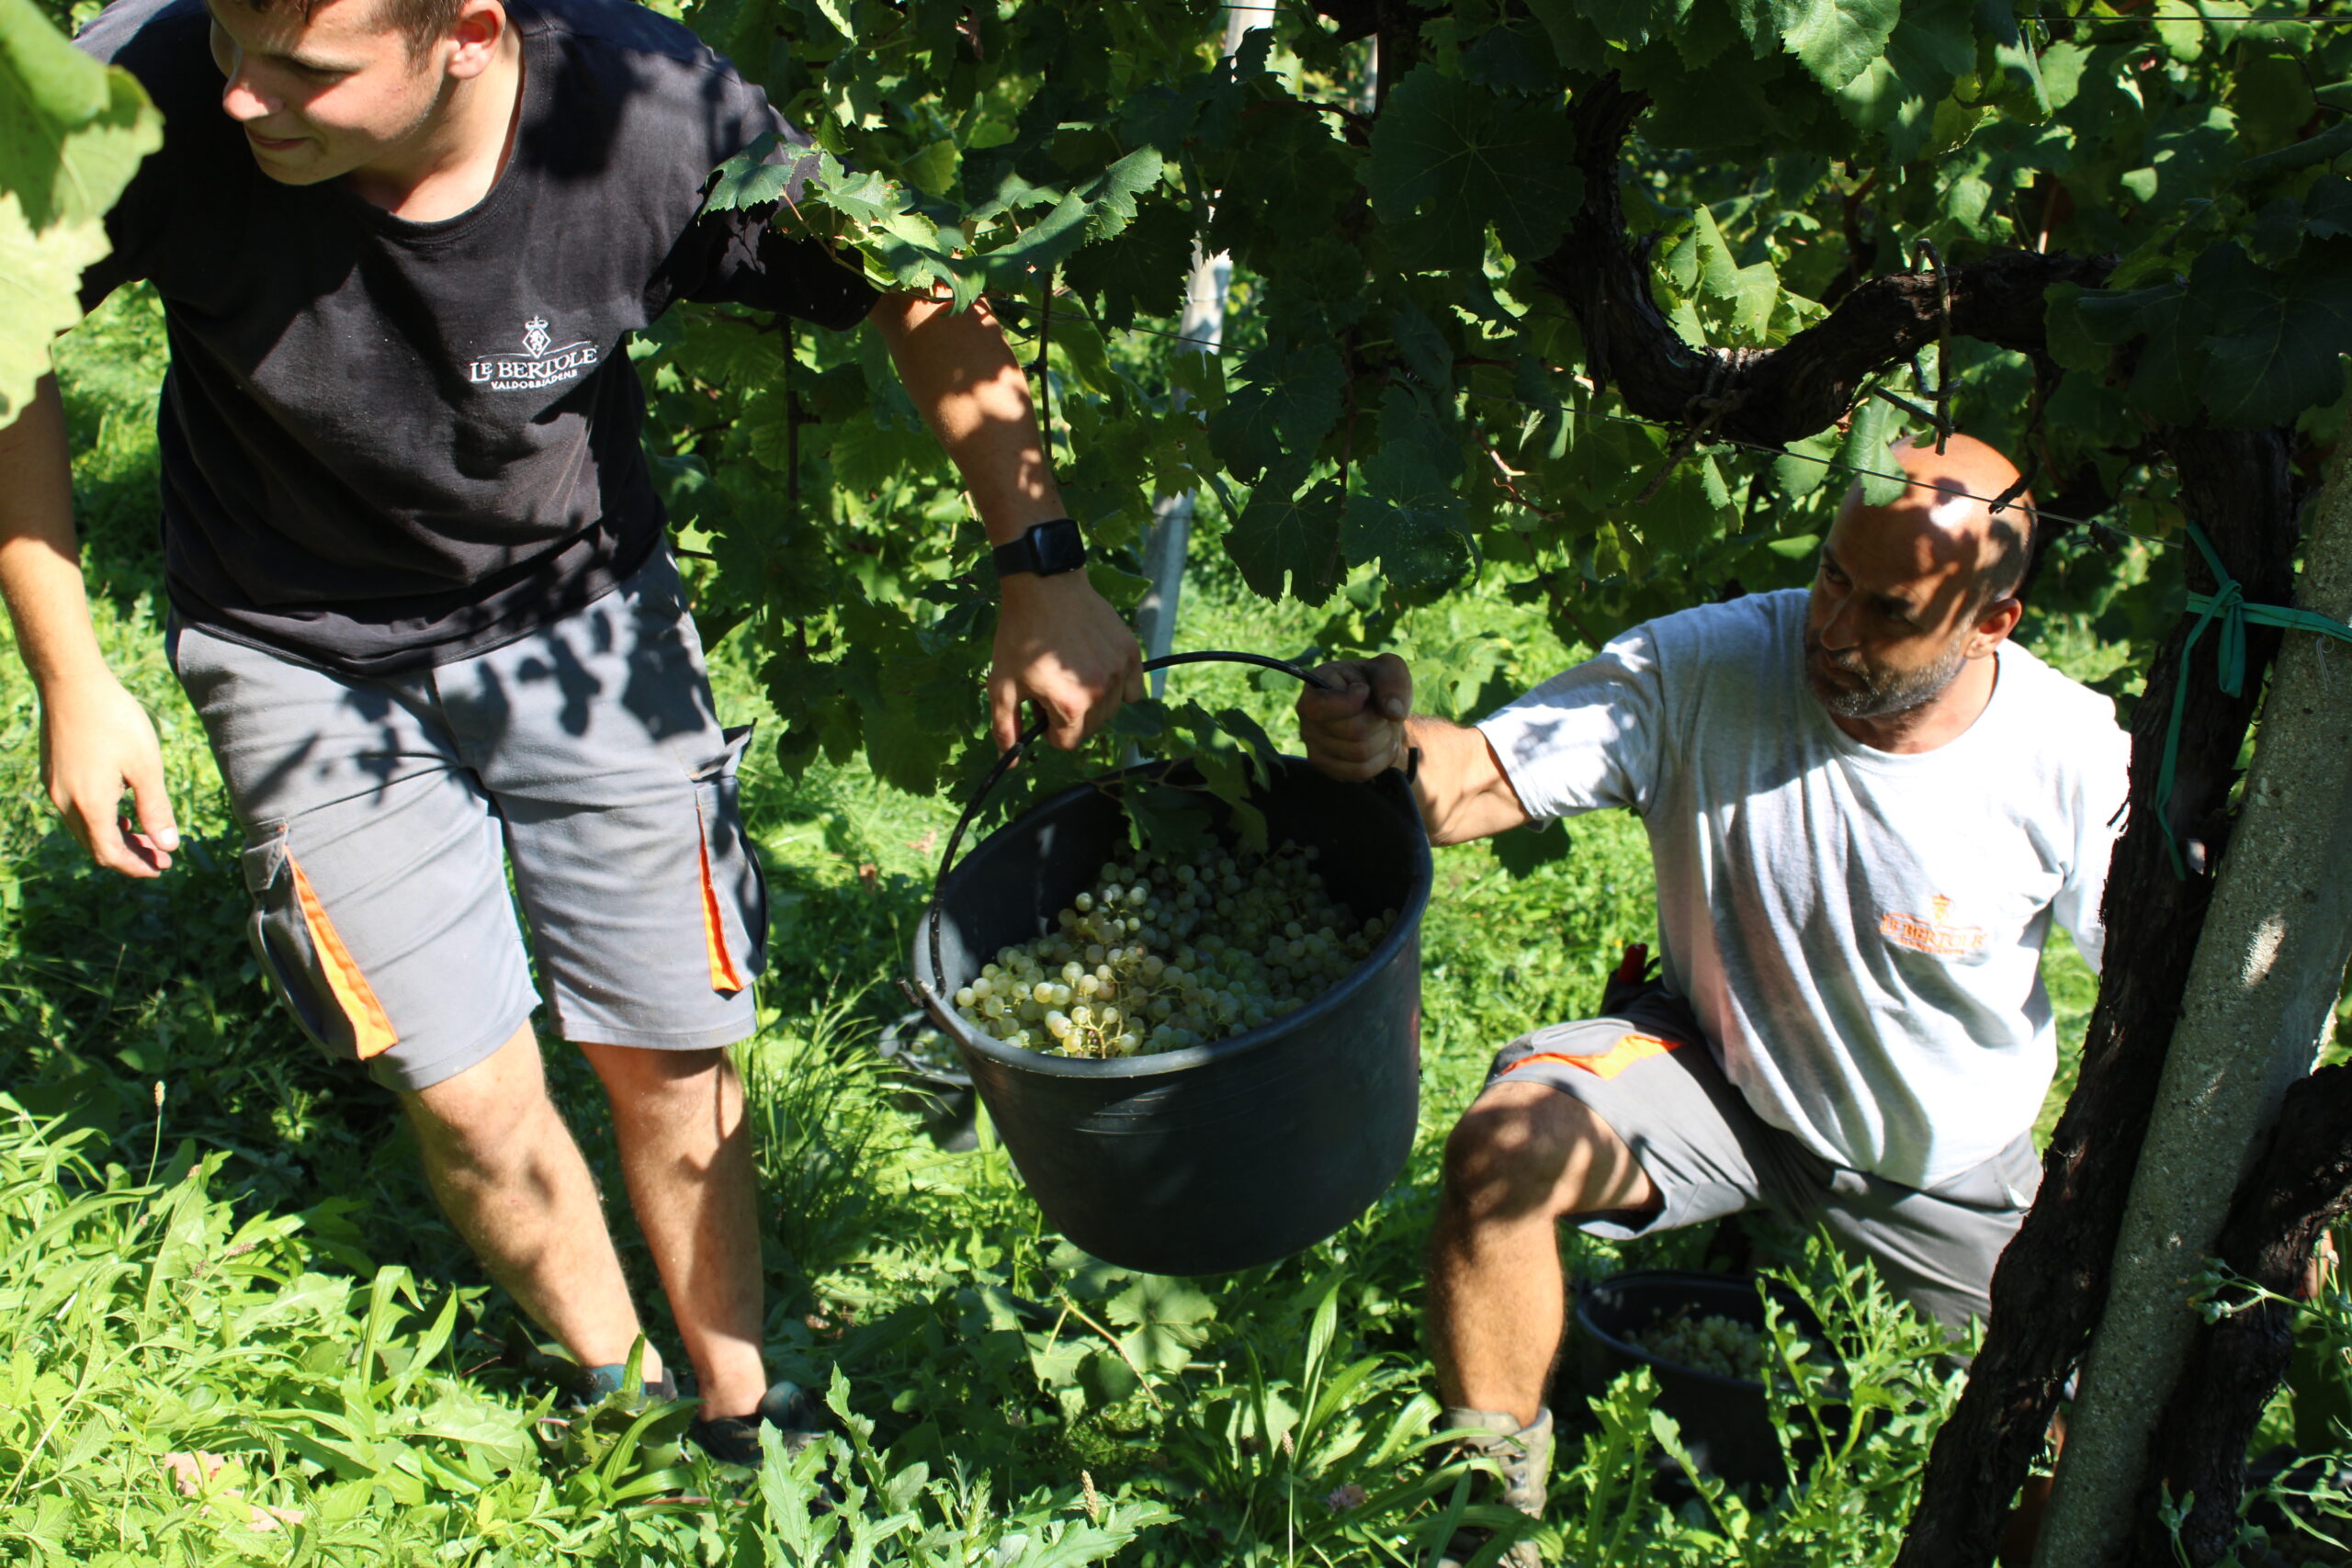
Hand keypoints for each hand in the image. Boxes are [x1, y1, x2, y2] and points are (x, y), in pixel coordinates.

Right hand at [39, 671, 178, 877]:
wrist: (72, 684)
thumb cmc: (115, 721)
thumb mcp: (146, 767)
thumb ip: (155, 809)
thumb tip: (168, 846)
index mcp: (89, 805)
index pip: (110, 854)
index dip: (136, 866)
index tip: (162, 868)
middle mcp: (65, 802)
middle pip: (95, 846)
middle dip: (128, 855)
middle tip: (159, 856)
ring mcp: (55, 789)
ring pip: (84, 830)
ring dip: (114, 838)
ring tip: (145, 835)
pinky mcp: (53, 775)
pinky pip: (75, 811)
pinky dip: (100, 820)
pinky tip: (122, 810)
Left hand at [990, 571, 1144, 749]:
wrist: (1045, 586)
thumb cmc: (1020, 635)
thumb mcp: (1003, 684)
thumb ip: (1006, 727)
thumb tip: (1009, 762)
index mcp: (1070, 706)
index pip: (1067, 743)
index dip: (1049, 729)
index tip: (1042, 707)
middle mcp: (1101, 693)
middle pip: (1090, 728)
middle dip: (1071, 716)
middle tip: (1053, 686)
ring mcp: (1119, 672)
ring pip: (1111, 710)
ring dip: (1094, 703)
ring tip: (1072, 674)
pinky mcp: (1131, 653)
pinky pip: (1132, 689)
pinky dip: (1117, 687)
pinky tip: (1096, 667)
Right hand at [1296, 654, 1411, 781]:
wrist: (1377, 711)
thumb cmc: (1379, 685)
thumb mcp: (1391, 670)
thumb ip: (1392, 681)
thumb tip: (1393, 711)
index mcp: (1314, 686)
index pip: (1320, 706)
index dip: (1350, 702)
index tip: (1365, 690)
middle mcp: (1306, 717)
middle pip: (1352, 732)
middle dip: (1378, 722)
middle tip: (1380, 712)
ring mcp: (1313, 745)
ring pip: (1359, 754)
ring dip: (1382, 740)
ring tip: (1382, 728)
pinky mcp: (1326, 767)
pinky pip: (1358, 772)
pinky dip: (1380, 760)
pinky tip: (1380, 746)